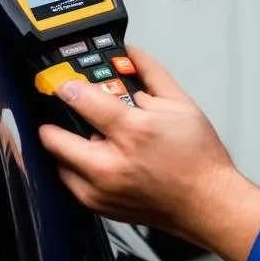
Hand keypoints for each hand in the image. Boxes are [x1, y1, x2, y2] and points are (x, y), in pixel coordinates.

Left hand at [39, 47, 259, 260]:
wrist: (205, 201)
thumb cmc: (197, 157)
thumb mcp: (180, 103)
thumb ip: (152, 74)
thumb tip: (133, 54)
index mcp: (134, 131)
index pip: (84, 101)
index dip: (69, 87)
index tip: (65, 84)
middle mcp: (112, 164)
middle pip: (55, 138)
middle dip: (55, 120)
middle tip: (65, 110)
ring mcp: (101, 189)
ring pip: (58, 162)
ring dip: (65, 146)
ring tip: (91, 136)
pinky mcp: (98, 206)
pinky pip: (70, 182)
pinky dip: (75, 167)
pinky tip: (97, 157)